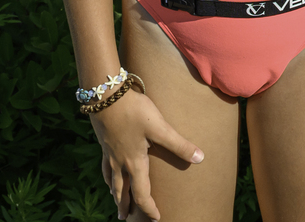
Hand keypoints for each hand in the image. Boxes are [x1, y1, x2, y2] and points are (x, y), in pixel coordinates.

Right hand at [91, 90, 203, 219]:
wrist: (106, 96)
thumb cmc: (134, 112)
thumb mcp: (160, 127)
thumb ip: (179, 144)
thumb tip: (200, 158)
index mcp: (134, 163)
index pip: (141, 193)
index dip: (149, 207)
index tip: (156, 218)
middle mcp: (119, 163)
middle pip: (122, 192)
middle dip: (126, 205)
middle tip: (126, 218)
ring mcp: (109, 154)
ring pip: (112, 181)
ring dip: (116, 194)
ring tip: (117, 201)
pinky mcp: (104, 143)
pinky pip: (105, 168)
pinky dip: (108, 177)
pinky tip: (109, 174)